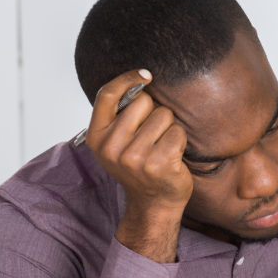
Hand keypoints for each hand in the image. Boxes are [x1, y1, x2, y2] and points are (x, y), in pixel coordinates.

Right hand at [83, 70, 191, 260]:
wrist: (153, 203)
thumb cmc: (138, 164)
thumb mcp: (117, 141)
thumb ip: (120, 114)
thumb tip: (141, 78)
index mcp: (97, 137)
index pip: (107, 94)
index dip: (127, 79)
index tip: (145, 74)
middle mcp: (111, 147)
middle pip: (143, 102)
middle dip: (155, 111)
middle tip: (153, 134)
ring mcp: (134, 157)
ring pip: (164, 116)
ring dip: (169, 127)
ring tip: (161, 146)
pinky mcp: (158, 164)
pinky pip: (177, 132)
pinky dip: (180, 140)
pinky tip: (172, 155)